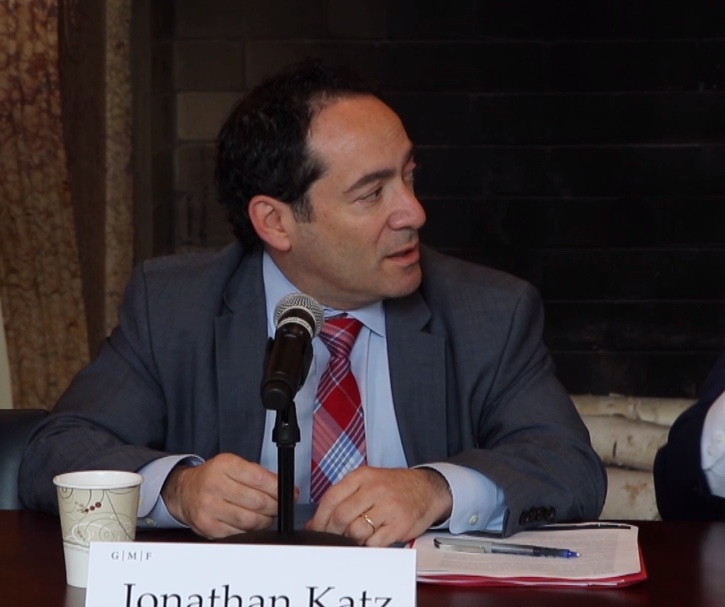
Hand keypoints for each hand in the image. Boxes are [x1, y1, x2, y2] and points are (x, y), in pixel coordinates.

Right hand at [161, 453, 294, 538]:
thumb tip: (283, 487)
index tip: (291, 492)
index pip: (260, 479)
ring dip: (266, 520)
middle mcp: (215, 485)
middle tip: (281, 506)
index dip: (279, 488)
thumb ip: (258, 473)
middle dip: (276, 506)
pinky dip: (251, 531)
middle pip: (258, 502)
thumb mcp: (233, 465)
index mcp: (224, 465)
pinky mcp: (208, 526)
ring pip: (250, 521)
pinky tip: (252, 524)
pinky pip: (239, 533)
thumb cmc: (213, 477)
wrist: (184, 491)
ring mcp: (210, 508)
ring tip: (268, 515)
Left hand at [305, 466, 451, 546]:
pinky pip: (374, 543)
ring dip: (350, 539)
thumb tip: (316, 522)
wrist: (427, 488)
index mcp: (362, 476)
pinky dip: (368, 546)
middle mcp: (374, 489)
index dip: (319, 518)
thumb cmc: (394, 486)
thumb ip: (343, 496)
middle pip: (340, 516)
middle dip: (332, 532)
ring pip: (356, 531)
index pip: (331, 498)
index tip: (315, 528)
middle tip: (333, 537)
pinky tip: (370, 540)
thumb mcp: (369, 480)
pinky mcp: (398, 525)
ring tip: (355, 537)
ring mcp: (387, 507)